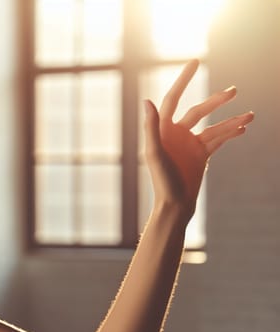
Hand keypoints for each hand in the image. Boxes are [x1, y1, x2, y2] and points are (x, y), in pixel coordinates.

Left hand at [144, 59, 253, 218]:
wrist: (175, 206)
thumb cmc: (162, 181)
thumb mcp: (154, 154)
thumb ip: (151, 127)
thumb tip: (146, 101)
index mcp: (163, 131)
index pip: (172, 99)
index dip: (183, 80)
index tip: (196, 61)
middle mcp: (175, 135)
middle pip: (198, 111)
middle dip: (216, 101)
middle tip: (234, 91)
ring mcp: (189, 145)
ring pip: (213, 126)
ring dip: (231, 121)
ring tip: (250, 116)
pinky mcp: (201, 155)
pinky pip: (218, 140)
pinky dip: (230, 134)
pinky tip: (244, 129)